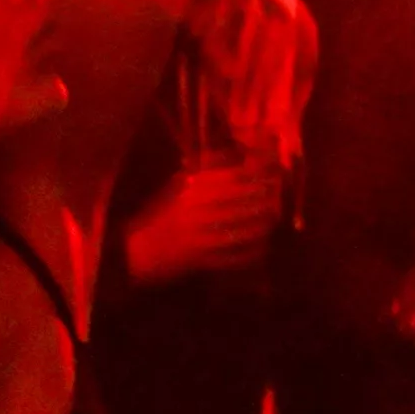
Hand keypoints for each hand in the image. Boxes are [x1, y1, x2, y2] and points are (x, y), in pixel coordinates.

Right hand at [123, 161, 281, 284]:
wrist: (136, 250)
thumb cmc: (159, 214)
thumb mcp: (177, 184)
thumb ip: (206, 169)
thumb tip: (238, 152)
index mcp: (191, 189)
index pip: (234, 176)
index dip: (259, 172)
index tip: (273, 169)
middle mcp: (198, 211)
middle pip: (245, 202)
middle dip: (267, 198)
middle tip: (278, 195)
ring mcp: (202, 237)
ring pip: (246, 229)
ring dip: (263, 224)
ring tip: (272, 218)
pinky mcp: (204, 261)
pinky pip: (238, 256)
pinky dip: (254, 251)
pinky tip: (261, 245)